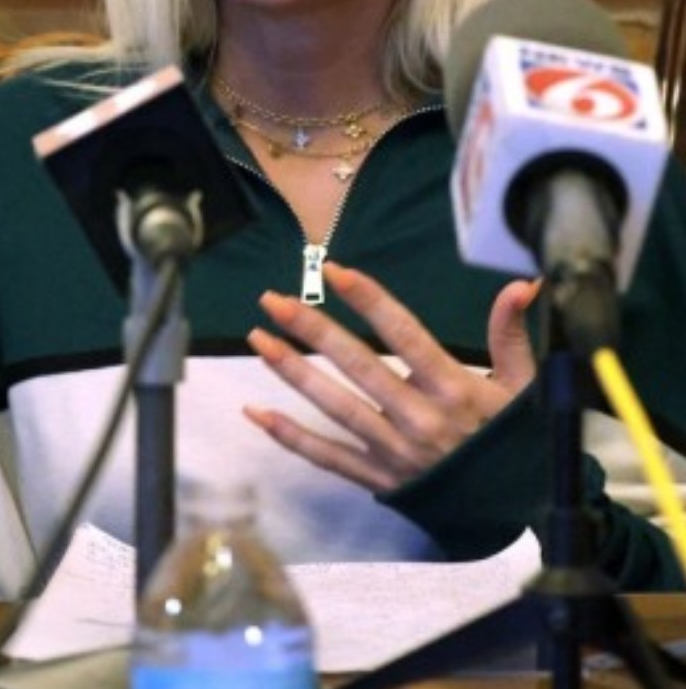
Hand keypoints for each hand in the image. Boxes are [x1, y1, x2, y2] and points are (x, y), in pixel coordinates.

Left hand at [244, 262, 538, 492]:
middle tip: (274, 300)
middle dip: (312, 329)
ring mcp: (394, 452)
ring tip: (259, 339)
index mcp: (453, 388)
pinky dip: (290, 437)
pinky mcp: (380, 480)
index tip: (334, 271)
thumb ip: (511, 332)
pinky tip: (257, 413)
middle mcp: (419, 418)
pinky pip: (328, 457)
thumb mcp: (523, 383)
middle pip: (357, 365)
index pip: (402, 333)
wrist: (522, 509)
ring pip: (334, 406)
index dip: (367, 299)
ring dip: (292, 371)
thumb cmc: (517, 438)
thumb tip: (522, 284)